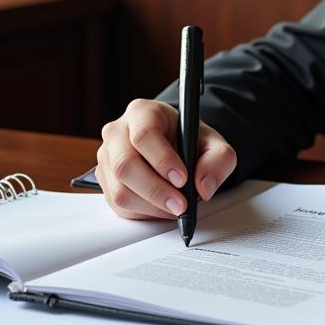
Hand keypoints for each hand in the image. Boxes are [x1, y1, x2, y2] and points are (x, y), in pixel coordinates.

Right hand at [95, 99, 236, 219]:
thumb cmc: (191, 142)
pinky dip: (143, 212)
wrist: (178, 149)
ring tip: (175, 207)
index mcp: (143, 112)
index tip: (183, 179)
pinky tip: (162, 207)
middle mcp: (118, 132)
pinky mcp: (105, 180)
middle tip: (181, 204)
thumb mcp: (215, 145)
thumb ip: (218, 160)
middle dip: (156, 190)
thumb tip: (203, 186)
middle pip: (125, 164)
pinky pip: (118, 204)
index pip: (144, 134)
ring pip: (119, 189)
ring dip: (151, 205)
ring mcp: (107, 157)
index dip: (163, 160)